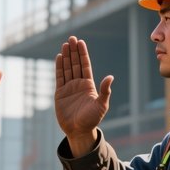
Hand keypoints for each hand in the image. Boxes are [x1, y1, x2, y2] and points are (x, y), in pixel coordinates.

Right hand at [55, 36, 112, 154]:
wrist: (78, 131)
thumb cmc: (92, 120)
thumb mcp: (101, 105)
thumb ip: (105, 91)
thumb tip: (110, 77)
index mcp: (88, 85)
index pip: (85, 65)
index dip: (83, 54)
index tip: (81, 42)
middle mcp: (78, 84)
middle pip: (76, 63)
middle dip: (74, 51)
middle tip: (72, 38)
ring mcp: (68, 87)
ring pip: (67, 68)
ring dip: (66, 56)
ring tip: (65, 44)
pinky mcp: (59, 93)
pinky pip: (59, 77)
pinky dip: (59, 67)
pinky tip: (59, 57)